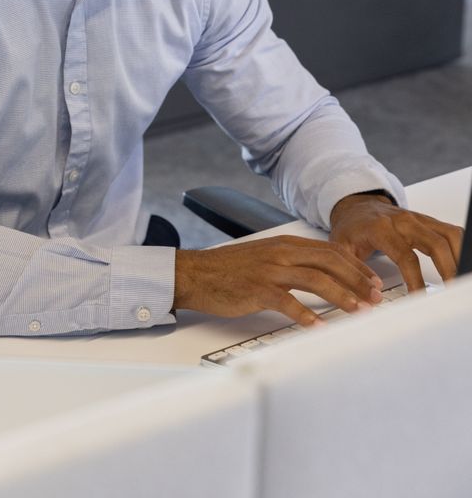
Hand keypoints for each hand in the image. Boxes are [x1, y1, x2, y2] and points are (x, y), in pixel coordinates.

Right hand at [174, 235, 383, 326]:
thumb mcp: (265, 257)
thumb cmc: (230, 269)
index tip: (374, 282)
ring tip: (359, 311)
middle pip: (330, 262)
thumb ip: (292, 262)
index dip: (357, 266)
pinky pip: (288, 302)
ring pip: (316, 279)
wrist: (196, 273)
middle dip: (357, 280)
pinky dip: (307, 316)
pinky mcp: (257, 289)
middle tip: (376, 297)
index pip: (331, 251)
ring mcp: (270, 270)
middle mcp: (281, 253)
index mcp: (285, 244)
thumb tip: (323, 277)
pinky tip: (319, 327)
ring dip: (342, 296)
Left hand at [329, 193, 462, 291]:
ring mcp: (418, 219)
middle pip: (436, 244)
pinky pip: (451, 232)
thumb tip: (366, 299)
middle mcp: (403, 221)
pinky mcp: (427, 221)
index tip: (419, 300)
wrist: (356, 205)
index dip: (415, 280)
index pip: (406, 256)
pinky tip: (459, 264)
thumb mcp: (340, 248)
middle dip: (448, 270)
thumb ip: (350, 273)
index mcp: (381, 228)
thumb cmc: (351, 227)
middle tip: (450, 294)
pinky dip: (459, 248)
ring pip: (449, 235)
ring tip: (458, 283)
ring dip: (458, 258)